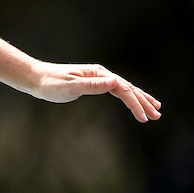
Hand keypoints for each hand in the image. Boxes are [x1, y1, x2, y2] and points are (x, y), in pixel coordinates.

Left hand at [31, 63, 160, 121]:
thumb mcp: (70, 87)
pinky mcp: (93, 82)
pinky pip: (115, 90)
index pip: (123, 89)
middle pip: (128, 88)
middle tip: (157, 116)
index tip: (144, 118)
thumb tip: (113, 82)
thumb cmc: (50, 84)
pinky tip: (131, 100)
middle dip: (143, 102)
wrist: (36, 78)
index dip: (135, 104)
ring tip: (154, 108)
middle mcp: (101, 74)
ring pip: (124, 88)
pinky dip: (127, 96)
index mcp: (99, 74)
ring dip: (139, 98)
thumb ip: (91, 85)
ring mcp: (98, 77)